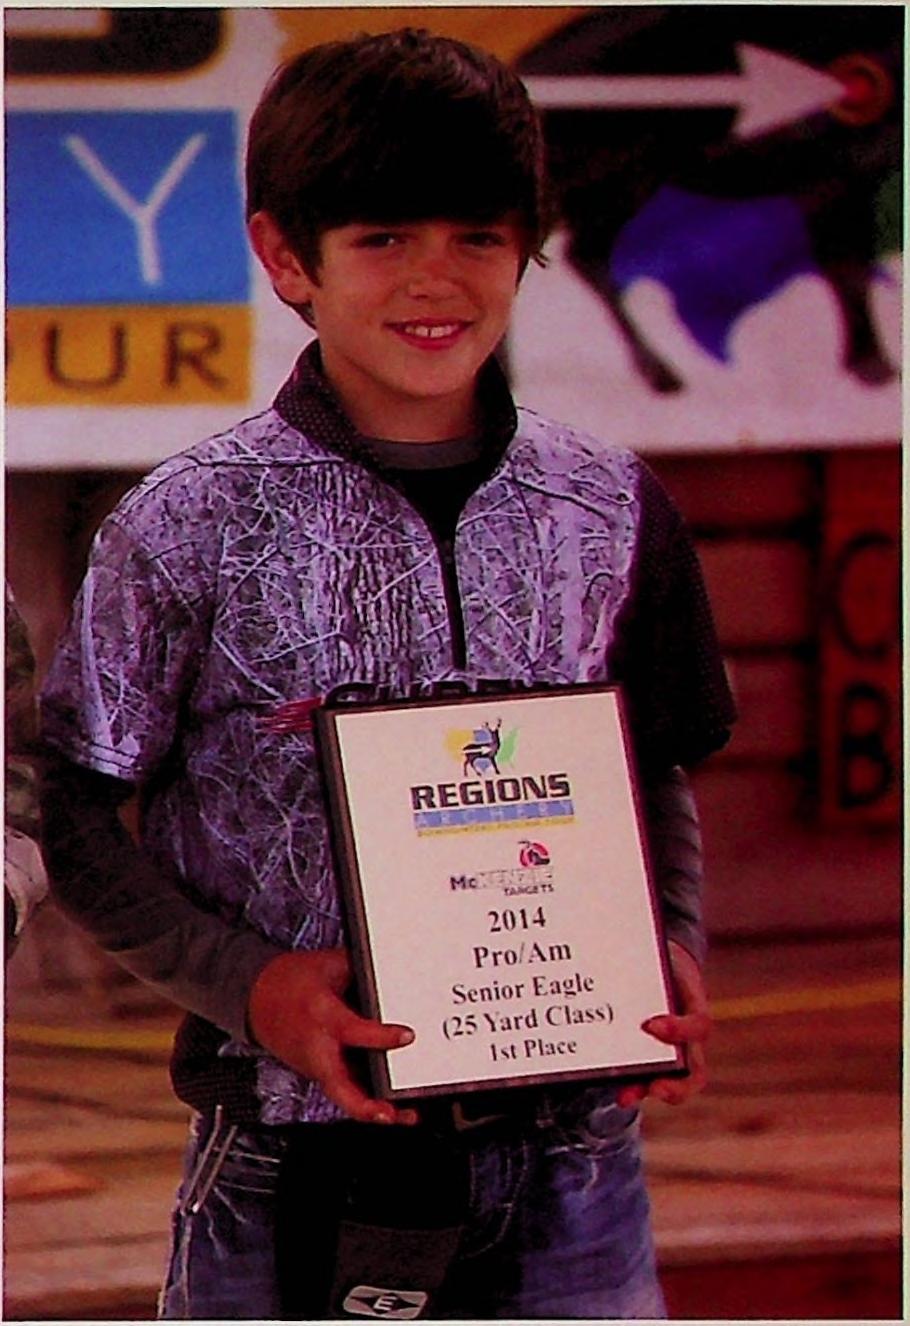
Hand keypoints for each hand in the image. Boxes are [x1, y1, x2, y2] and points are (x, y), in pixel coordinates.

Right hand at [247, 948, 417, 1124]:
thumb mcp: (327, 964)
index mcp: (321, 1014)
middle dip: (366, 1105)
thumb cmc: (291, 981)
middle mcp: (317, 1046)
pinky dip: (364, 1101)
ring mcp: (314, 1065)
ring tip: (404, 1115)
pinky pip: (343, 1090)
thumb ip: (360, 968)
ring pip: (343, 1096)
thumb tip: (394, 971)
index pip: (352, 1030)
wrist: (257, 998)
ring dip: (371, 1110)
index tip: (407, 1036)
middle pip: (340, 1085)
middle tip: (393, 1111)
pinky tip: (388, 1106)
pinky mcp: (317, 1073)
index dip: (381, 1036)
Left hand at [616, 940, 710, 1107]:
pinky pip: (648, 1074)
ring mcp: (672, 1047)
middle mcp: (687, 1033)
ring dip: (648, 1091)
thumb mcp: (660, 945)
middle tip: (655, 1087)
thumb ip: (652, 945)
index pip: (699, 1025)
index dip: (679, 1030)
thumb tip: (621, 919)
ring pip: (675, 1082)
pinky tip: (613, 1085)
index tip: (651, 1026)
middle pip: (695, 1073)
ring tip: (624, 1096)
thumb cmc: (659, 952)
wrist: (661, 958)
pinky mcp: (651, 1050)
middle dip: (677, 1086)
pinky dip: (632, 1083)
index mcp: (692, 1003)